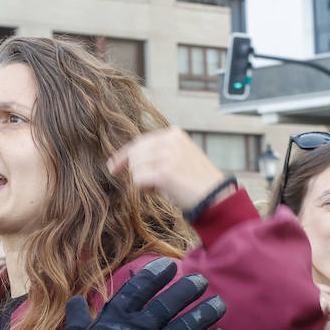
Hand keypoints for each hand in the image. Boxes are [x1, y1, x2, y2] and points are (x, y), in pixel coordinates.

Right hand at [33, 258, 227, 329]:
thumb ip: (77, 322)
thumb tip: (75, 301)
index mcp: (113, 321)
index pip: (138, 289)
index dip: (155, 275)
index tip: (170, 265)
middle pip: (167, 305)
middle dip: (186, 291)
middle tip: (201, 280)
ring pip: (184, 328)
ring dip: (203, 315)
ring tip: (219, 304)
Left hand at [107, 127, 228, 211]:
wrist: (216, 195)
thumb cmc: (198, 181)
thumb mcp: (181, 156)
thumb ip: (160, 153)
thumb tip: (132, 160)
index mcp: (173, 134)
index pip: (140, 142)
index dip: (124, 155)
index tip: (113, 166)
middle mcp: (169, 141)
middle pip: (134, 155)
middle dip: (135, 171)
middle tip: (148, 185)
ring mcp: (166, 155)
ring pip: (135, 168)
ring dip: (142, 181)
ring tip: (161, 187)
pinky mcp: (164, 173)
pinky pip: (138, 181)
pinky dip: (144, 190)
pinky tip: (159, 191)